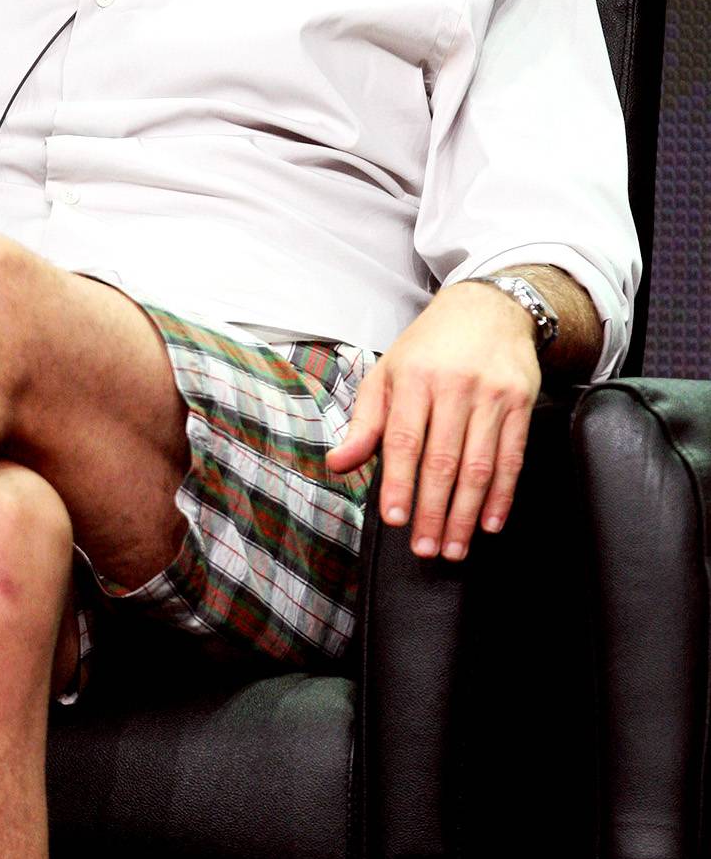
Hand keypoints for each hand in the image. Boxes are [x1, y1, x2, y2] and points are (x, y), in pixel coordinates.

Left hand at [324, 281, 540, 560]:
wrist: (487, 309)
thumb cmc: (428, 348)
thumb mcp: (387, 374)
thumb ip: (364, 423)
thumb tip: (338, 464)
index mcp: (414, 378)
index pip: (403, 439)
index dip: (398, 482)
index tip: (394, 518)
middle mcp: (454, 386)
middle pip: (443, 460)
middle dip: (433, 511)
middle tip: (426, 548)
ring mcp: (491, 395)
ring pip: (479, 465)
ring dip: (466, 514)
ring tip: (454, 547)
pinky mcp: (521, 403)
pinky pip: (512, 458)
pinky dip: (501, 496)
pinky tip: (489, 522)